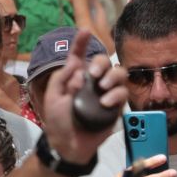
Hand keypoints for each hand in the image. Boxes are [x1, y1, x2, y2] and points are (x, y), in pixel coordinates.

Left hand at [34, 35, 123, 165]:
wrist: (69, 145)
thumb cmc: (58, 120)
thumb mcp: (53, 97)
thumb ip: (62, 77)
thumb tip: (75, 61)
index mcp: (75, 76)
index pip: (79, 56)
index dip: (82, 43)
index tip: (85, 32)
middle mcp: (93, 81)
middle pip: (104, 61)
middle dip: (100, 62)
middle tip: (92, 73)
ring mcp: (106, 93)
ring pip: (119, 74)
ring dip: (112, 76)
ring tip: (101, 86)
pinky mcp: (115, 106)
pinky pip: (123, 93)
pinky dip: (116, 94)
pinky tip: (105, 102)